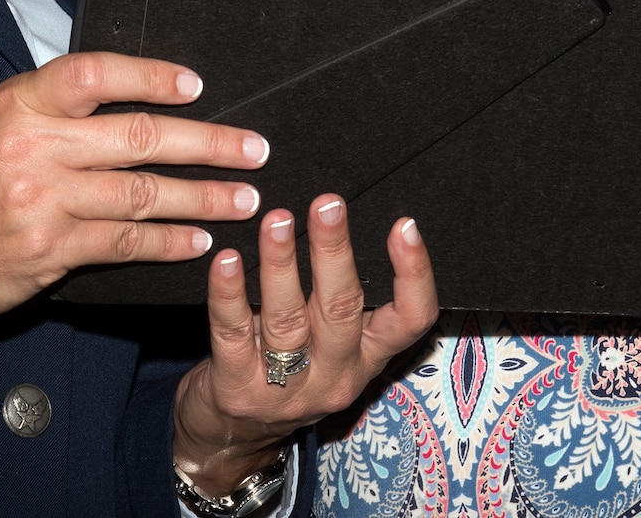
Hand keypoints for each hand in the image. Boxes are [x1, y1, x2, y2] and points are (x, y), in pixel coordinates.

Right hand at [0, 51, 268, 341]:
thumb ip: (57, 107)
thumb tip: (140, 92)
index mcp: (19, 102)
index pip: (95, 74)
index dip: (152, 76)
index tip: (198, 87)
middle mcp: (31, 145)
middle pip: (137, 137)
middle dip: (208, 144)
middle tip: (254, 149)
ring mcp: (41, 199)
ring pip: (141, 193)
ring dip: (203, 197)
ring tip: (244, 198)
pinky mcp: (50, 248)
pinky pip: (125, 242)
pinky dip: (168, 242)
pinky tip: (198, 240)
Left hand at [172, 195, 438, 497]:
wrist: (234, 436)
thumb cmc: (288, 366)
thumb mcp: (330, 343)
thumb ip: (339, 295)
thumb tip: (337, 215)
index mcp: (367, 357)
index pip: (411, 321)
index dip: (414, 274)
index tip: (404, 224)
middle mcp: (335, 374)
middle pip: (343, 310)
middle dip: (335, 252)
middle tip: (327, 204)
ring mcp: (286, 388)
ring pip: (287, 319)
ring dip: (281, 264)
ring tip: (277, 221)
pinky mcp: (237, 388)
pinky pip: (232, 334)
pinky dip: (228, 293)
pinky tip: (226, 259)